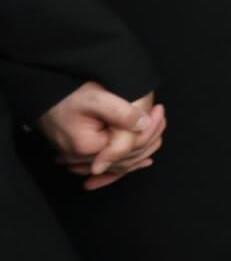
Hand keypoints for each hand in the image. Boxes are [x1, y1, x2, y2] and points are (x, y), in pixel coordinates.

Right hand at [39, 82, 165, 190]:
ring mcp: (79, 159)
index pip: (130, 147)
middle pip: (127, 156)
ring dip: (140, 148)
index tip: (159, 109)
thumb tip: (143, 124)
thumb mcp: (96, 99)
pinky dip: (125, 162)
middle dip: (149, 136)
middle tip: (160, 112)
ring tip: (154, 124)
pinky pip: (107, 166)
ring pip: (119, 162)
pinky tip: (141, 161)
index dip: (150, 129)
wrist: (41, 93)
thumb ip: (121, 114)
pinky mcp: (79, 156)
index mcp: (89, 147)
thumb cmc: (66, 95)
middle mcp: (82, 158)